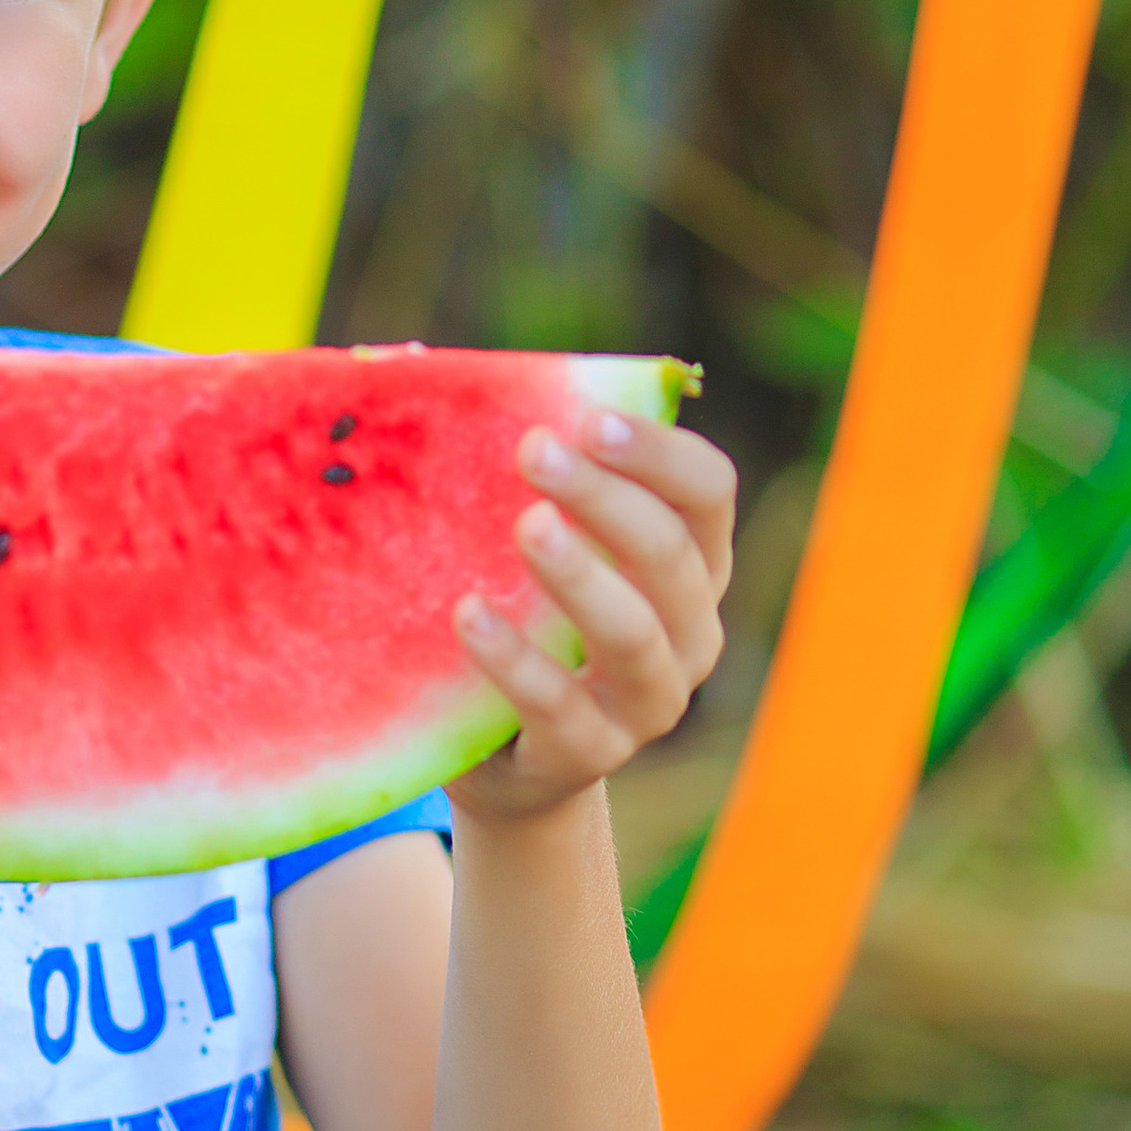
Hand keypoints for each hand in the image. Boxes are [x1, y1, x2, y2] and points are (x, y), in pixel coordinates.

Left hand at [446, 408, 735, 823]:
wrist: (511, 762)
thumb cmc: (528, 623)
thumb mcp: (536, 550)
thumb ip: (516, 474)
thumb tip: (423, 368)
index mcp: (692, 565)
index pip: (708, 494)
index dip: (659, 452)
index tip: (587, 418)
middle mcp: (690, 632)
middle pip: (672, 555)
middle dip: (605, 497)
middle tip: (533, 451)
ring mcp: (649, 702)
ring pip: (635, 634)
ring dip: (581, 575)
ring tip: (525, 525)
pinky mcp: (591, 756)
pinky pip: (562, 709)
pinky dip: (518, 661)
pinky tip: (468, 614)